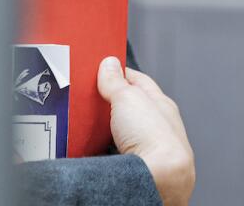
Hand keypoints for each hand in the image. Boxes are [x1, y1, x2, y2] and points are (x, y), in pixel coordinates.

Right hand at [97, 56, 194, 205]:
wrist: (158, 180)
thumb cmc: (153, 138)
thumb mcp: (128, 98)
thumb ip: (116, 81)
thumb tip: (109, 63)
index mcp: (161, 105)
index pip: (138, 82)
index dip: (119, 73)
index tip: (100, 69)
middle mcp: (156, 127)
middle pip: (127, 108)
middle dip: (107, 104)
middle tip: (85, 98)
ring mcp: (146, 149)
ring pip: (119, 133)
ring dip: (103, 129)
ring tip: (83, 124)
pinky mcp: (134, 169)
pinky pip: (111, 154)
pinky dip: (100, 150)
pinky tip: (88, 148)